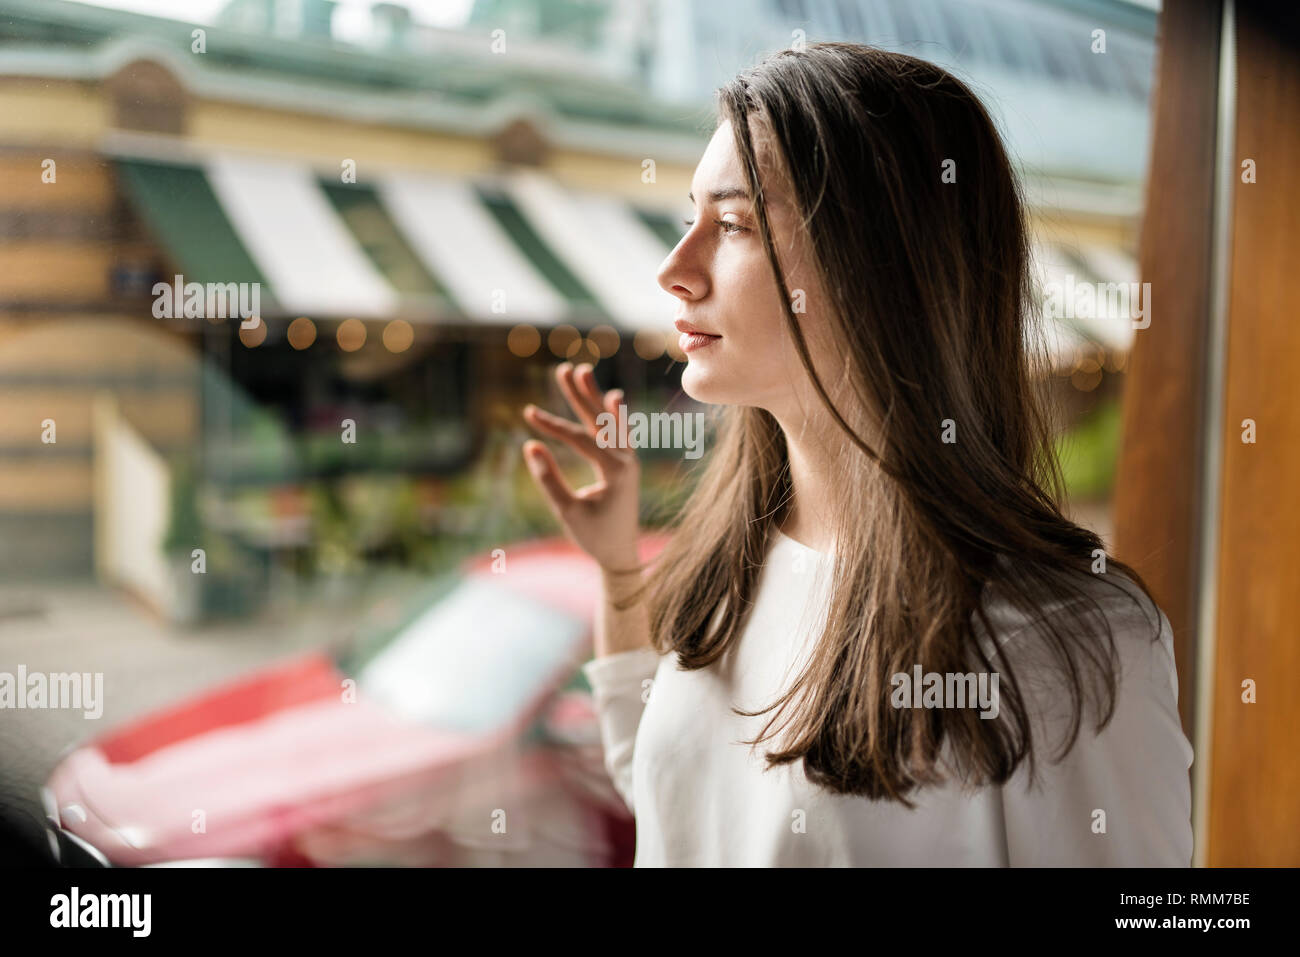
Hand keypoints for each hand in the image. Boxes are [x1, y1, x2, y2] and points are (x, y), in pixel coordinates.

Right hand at [522, 362, 641, 571]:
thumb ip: (549, 480)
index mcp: (616, 471)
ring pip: (610, 422)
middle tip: (564, 368)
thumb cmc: (593, 536)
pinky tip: (612, 398)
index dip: (553, 425)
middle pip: (600, 420)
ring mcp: (630, 461)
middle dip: (580, 394)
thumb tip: (530, 447)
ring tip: (583, 371)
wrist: (622, 554)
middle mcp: (627, 460)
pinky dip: (614, 415)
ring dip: (595, 397)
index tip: (528, 413)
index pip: (581, 439)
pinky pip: (619, 433)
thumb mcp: (567, 512)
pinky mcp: (627, 464)